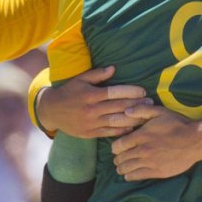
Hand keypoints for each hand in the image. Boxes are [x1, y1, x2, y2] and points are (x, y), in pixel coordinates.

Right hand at [37, 66, 152, 137]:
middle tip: (151, 103)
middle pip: (119, 107)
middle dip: (137, 105)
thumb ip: (97, 74)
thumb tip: (113, 68)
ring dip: (133, 119)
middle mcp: (92, 109)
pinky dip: (122, 131)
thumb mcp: (79, 80)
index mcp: (90, 94)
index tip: (143, 91)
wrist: (51, 111)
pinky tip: (132, 128)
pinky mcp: (90, 133)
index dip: (131, 91)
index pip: (115, 92)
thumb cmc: (68, 92)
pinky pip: (110, 133)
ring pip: (117, 121)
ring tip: (146, 117)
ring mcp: (91, 122)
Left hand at [111, 105, 200, 180]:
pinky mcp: (157, 172)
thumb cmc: (177, 125)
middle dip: (117, 159)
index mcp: (141, 135)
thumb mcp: (159, 112)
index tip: (116, 149)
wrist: (194, 141)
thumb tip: (126, 111)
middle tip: (118, 159)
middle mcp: (143, 150)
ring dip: (121, 169)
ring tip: (121, 168)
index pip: (118, 145)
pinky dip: (130, 177)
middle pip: (121, 158)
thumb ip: (141, 110)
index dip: (115, 148)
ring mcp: (149, 162)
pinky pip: (138, 176)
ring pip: (127, 168)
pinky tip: (129, 176)